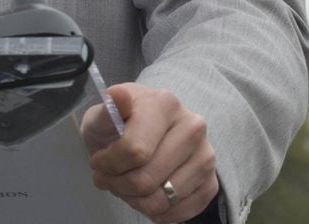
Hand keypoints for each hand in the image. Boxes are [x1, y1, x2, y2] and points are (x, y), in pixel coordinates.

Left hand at [81, 82, 218, 222]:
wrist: (145, 130)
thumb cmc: (121, 123)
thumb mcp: (103, 115)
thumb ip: (106, 112)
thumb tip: (118, 96)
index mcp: (165, 103)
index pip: (134, 151)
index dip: (108, 164)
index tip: (97, 163)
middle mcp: (192, 127)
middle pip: (146, 179)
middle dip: (118, 185)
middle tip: (107, 179)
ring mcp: (206, 156)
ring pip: (162, 199)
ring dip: (134, 201)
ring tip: (124, 186)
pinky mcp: (211, 182)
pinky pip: (179, 213)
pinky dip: (156, 212)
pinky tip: (143, 195)